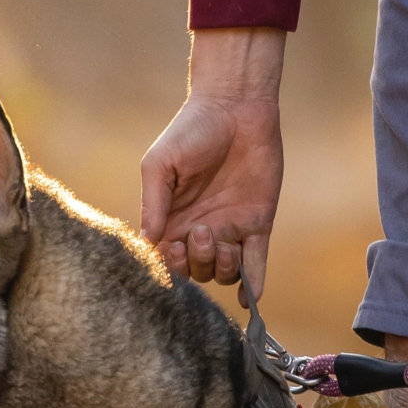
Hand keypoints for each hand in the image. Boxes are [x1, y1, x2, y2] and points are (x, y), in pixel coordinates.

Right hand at [141, 27, 284, 301]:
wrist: (235, 107)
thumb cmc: (190, 130)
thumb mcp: (160, 163)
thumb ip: (153, 202)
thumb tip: (150, 241)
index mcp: (172, 220)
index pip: (168, 260)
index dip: (171, 265)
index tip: (173, 248)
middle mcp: (200, 231)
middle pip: (197, 272)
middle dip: (197, 262)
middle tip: (201, 230)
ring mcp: (230, 230)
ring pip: (225, 273)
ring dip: (223, 268)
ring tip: (223, 241)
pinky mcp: (257, 224)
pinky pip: (256, 265)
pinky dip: (254, 286)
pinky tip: (251, 300)